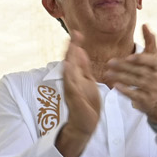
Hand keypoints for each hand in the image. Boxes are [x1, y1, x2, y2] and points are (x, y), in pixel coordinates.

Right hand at [58, 32, 100, 156]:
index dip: (75, 45)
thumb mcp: (88, 81)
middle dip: (72, 48)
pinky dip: (68, 75)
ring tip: (71, 46)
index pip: (75, 58)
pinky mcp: (73, 97)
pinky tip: (68, 66)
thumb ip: (84, 67)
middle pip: (70, 61)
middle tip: (75, 34)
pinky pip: (70, 84)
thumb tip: (80, 51)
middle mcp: (71, 80)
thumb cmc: (87, 103)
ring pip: (68, 71)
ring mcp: (71, 89)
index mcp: (77, 76)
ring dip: (69, 58)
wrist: (86, 123)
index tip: (78, 32)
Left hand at [105, 24, 156, 123]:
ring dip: (121, 77)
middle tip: (109, 62)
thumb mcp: (154, 58)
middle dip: (124, 67)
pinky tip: (115, 86)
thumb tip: (145, 24)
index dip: (141, 59)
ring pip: (136, 82)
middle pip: (140, 71)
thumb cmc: (154, 73)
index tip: (129, 56)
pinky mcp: (146, 100)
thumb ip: (150, 41)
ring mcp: (152, 89)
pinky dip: (126, 91)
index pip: (152, 61)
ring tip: (107, 73)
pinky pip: (135, 95)